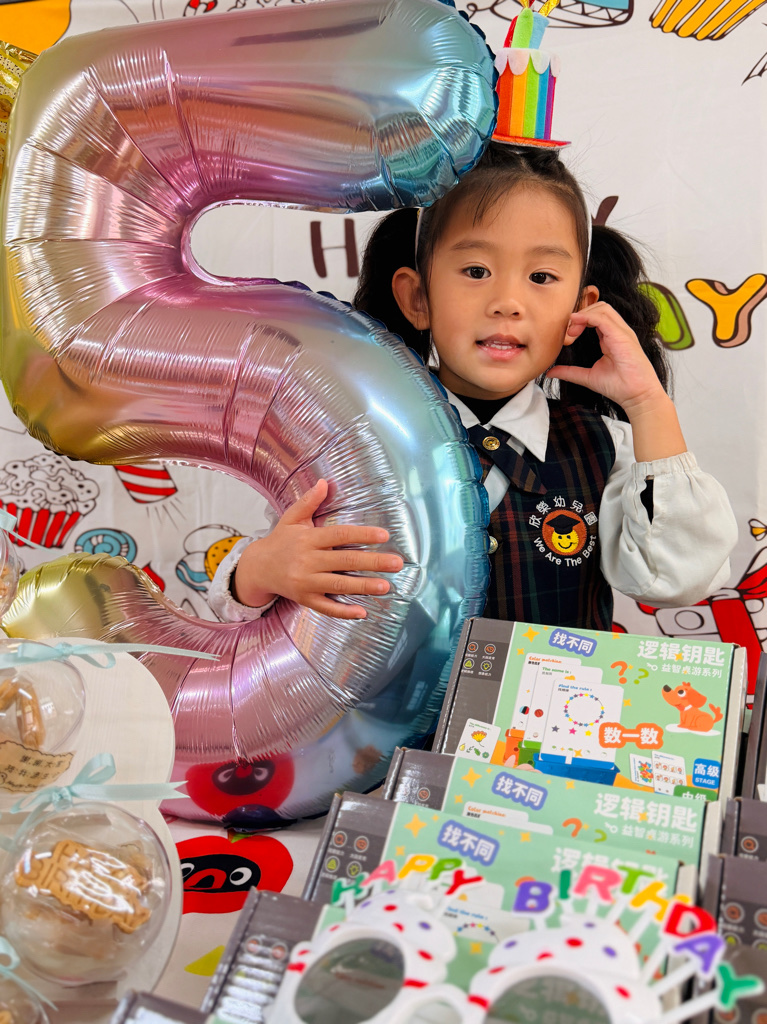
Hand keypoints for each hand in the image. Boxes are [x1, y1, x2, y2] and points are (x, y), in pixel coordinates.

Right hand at [233, 479, 403, 619]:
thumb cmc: (280, 541)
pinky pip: (326, 607)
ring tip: (386, 586)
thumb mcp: (291, 519)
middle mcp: (307, 561)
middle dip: (372, 562)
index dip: (362, 534)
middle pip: (344, 561)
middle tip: (397, 563)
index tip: (384, 535)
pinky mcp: (304, 598)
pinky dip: (343, 612)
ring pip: (338, 585)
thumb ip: (309, 501)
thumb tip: (324, 482)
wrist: (257, 568)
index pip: (339, 535)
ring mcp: (305, 582)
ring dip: (363, 586)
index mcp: (308, 539)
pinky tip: (362, 613)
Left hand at [547, 301, 685, 461]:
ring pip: (602, 307)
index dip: (579, 320)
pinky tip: (576, 327)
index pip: (595, 316)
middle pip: (599, 307)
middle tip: (568, 333)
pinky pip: (604, 318)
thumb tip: (550, 371)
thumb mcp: (588, 377)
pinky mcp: (623, 336)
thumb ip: (570, 372)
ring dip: (583, 315)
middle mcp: (618, 332)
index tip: (567, 336)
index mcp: (611, 338)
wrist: (637, 396)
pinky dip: (588, 318)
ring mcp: (622, 332)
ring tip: (571, 331)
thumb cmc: (619, 387)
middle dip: (580, 314)